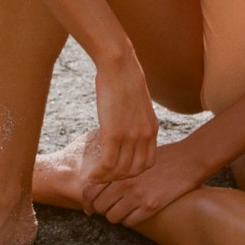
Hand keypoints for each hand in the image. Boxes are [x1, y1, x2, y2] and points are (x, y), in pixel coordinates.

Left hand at [86, 139, 211, 226]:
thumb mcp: (134, 157)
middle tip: (110, 209)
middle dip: (102, 210)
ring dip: (116, 216)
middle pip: (99, 207)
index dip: (87, 202)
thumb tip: (97, 181)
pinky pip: (130, 222)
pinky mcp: (151, 206)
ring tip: (124, 211)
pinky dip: (130, 220)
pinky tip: (136, 213)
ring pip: (112, 217)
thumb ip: (117, 169)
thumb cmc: (160, 157)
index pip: (89, 190)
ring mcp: (137, 195)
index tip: (90, 207)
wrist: (188, 159)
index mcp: (118, 169)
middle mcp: (124, 183)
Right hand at [87, 56, 156, 185]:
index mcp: (152, 129)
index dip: (133, 171)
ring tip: (95, 178)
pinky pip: (108, 163)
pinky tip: (92, 175)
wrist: (119, 65)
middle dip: (120, 178)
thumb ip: (135, 115)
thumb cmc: (124, 77)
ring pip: (121, 170)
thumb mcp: (137, 101)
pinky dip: (100, 173)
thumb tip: (127, 118)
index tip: (120, 170)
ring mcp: (131, 136)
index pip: (148, 162)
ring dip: (107, 178)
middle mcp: (145, 136)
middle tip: (105, 177)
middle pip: (135, 170)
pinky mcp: (114, 134)